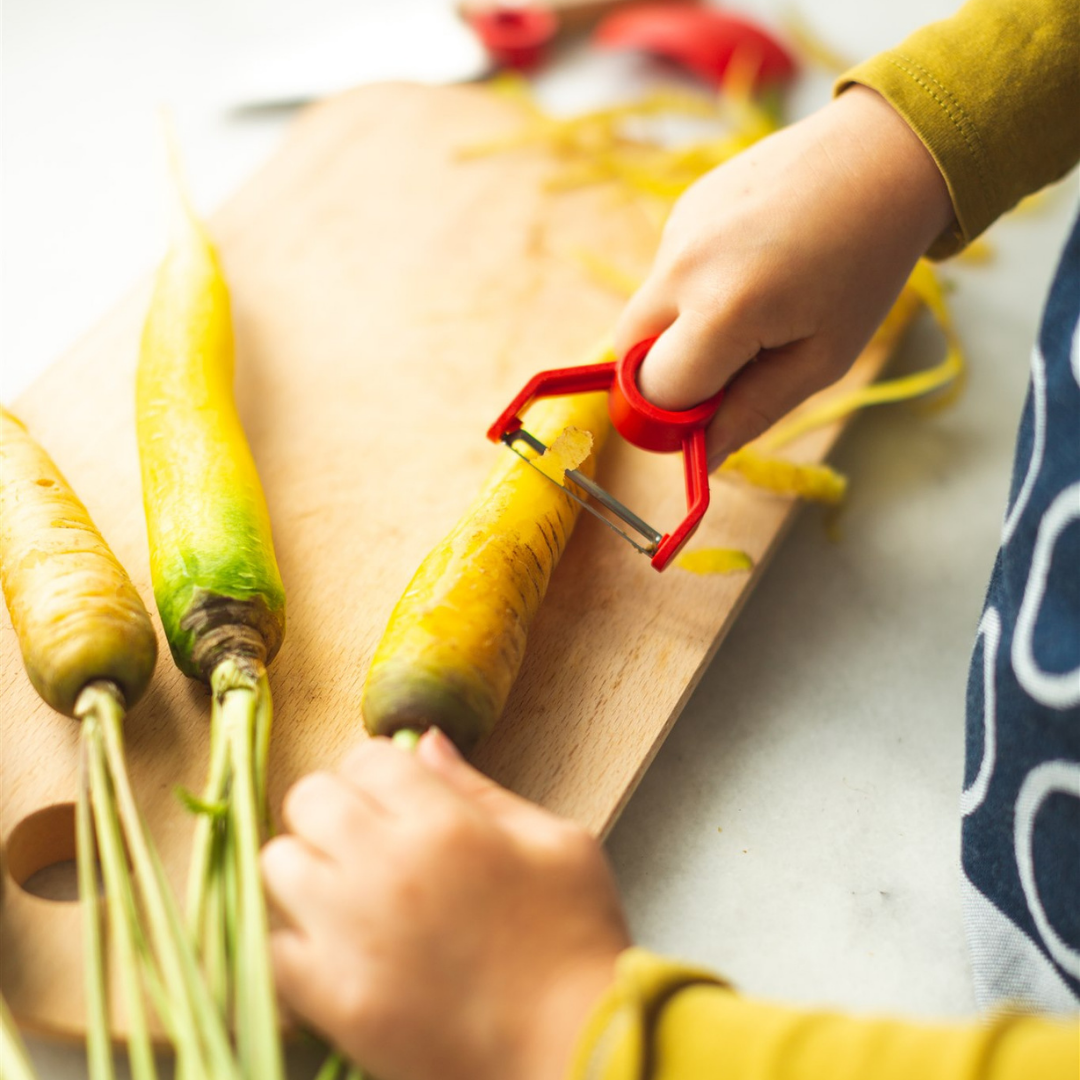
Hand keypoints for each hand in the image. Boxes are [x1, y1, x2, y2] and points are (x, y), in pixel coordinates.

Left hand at [261, 729, 629, 1079]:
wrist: (574, 1050)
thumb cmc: (575, 938)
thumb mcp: (553, 841)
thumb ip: (479, 788)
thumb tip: (426, 743)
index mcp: (444, 824)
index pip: (366, 757)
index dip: (380, 770)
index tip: (396, 795)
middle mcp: (386, 869)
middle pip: (309, 798)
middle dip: (335, 805)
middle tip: (367, 835)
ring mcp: (352, 937)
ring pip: (278, 864)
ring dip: (308, 866)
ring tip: (346, 889)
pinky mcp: (335, 1001)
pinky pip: (274, 947)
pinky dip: (296, 939)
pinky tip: (336, 946)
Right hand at [615, 86, 954, 466]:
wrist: (883, 154)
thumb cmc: (864, 266)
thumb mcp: (822, 358)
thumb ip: (753, 411)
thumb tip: (703, 456)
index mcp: (722, 309)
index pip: (656, 393)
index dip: (676, 419)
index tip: (707, 421)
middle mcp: (683, 266)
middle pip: (628, 353)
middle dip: (662, 377)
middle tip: (724, 374)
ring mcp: (676, 229)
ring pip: (647, 312)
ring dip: (680, 330)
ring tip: (752, 308)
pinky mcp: (681, 207)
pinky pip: (666, 272)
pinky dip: (692, 289)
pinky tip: (749, 268)